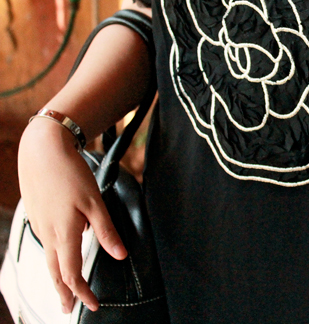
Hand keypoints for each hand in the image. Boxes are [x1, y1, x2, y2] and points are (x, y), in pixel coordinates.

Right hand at [17, 118, 127, 312]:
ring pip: (49, 260)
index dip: (83, 292)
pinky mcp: (38, 217)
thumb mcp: (95, 202)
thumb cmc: (69, 173)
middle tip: (70, 309)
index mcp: (64, 233)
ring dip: (58, 278)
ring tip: (66, 289)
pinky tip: (63, 254)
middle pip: (56, 273)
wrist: (42, 150)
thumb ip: (106, 231)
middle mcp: (49, 234)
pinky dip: (54, 258)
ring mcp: (40, 226)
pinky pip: (47, 244)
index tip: (93, 305)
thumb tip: (120, 254)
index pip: (72, 274)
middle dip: (64, 293)